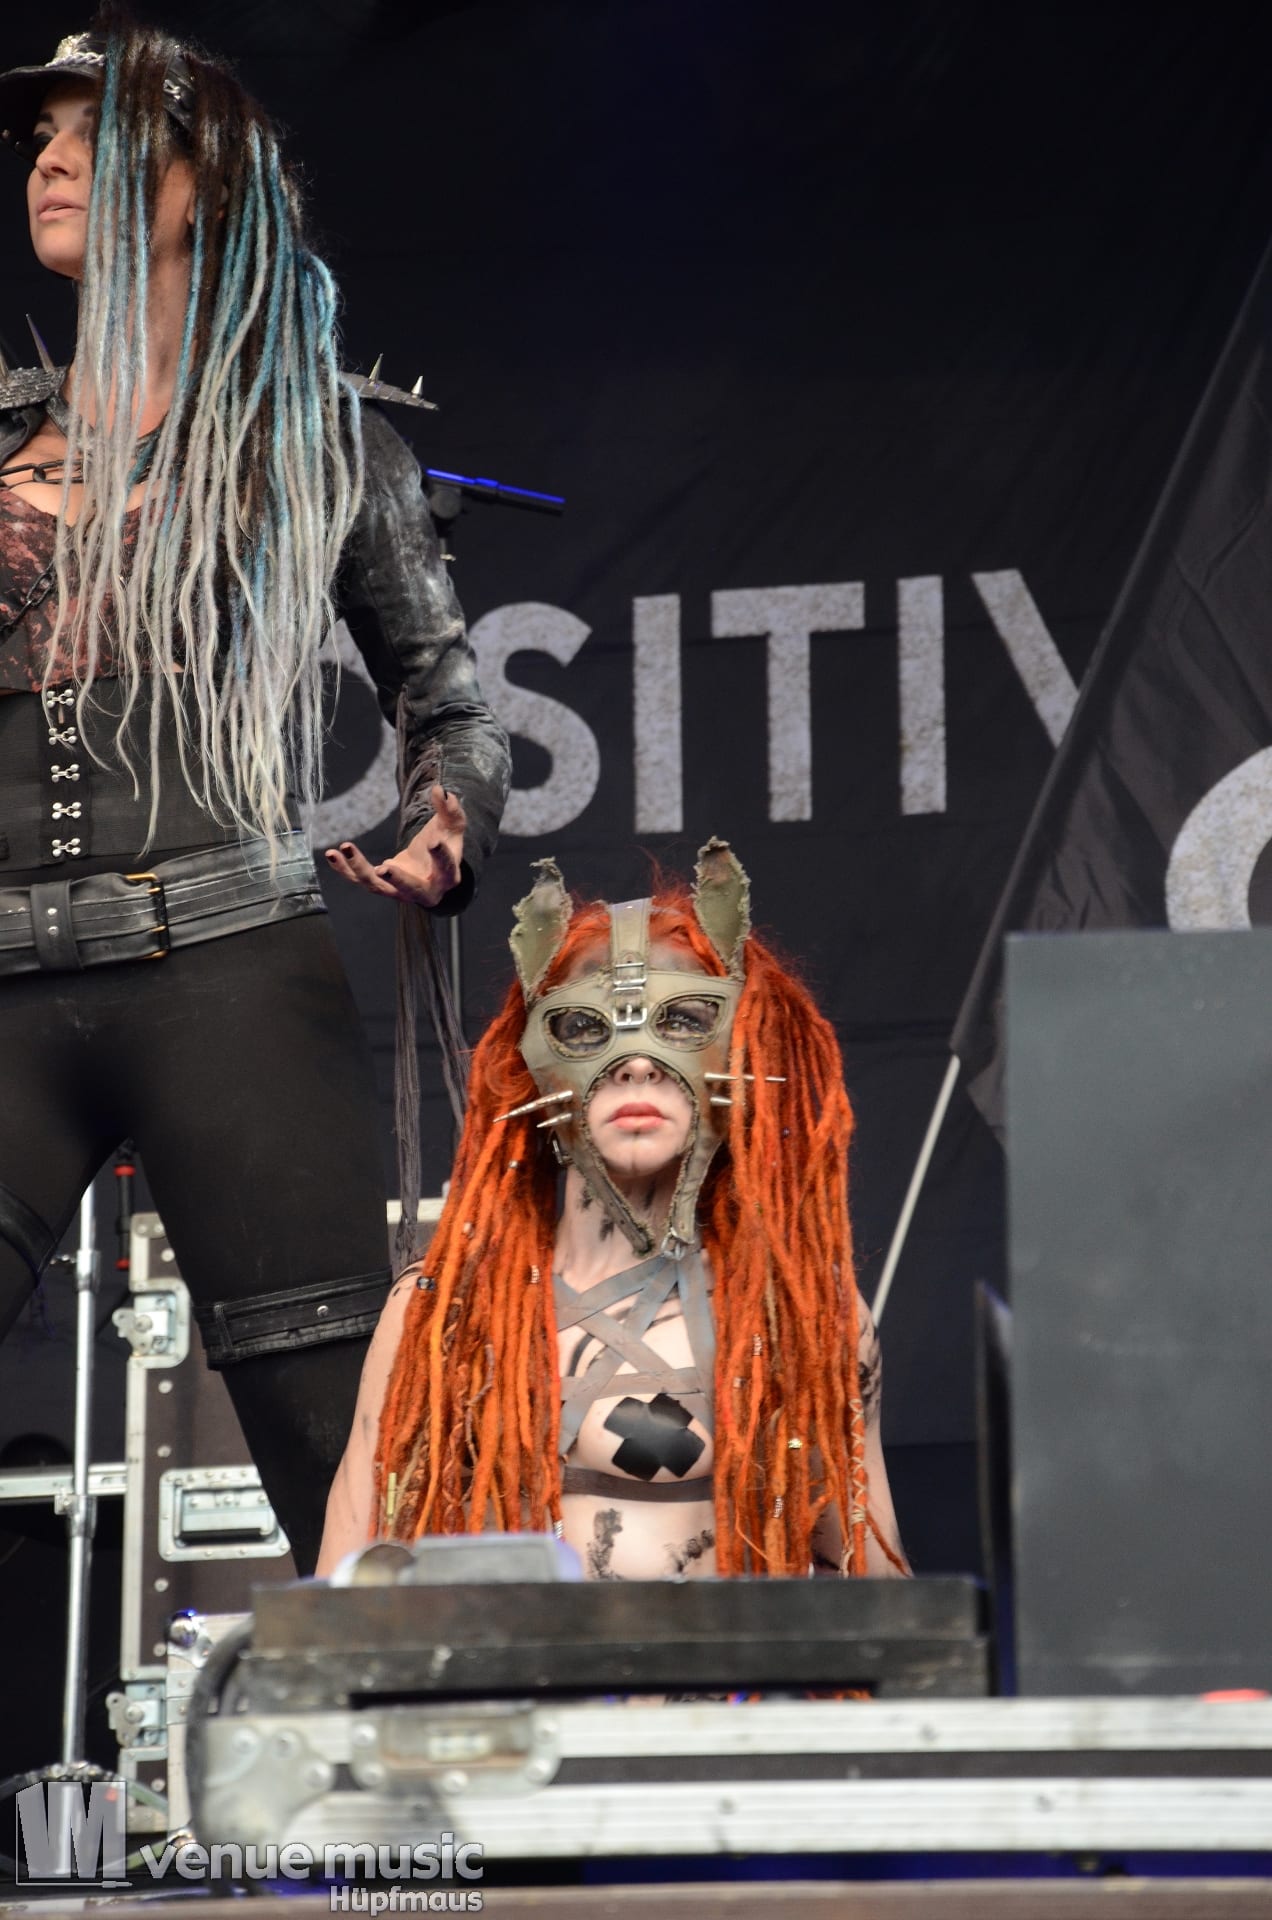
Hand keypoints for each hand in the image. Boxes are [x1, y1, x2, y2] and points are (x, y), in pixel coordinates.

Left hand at [324, 784, 466, 907]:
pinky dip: (344, 869)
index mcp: (447, 877)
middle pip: (410, 888)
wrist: (431, 872)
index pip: (446, 868)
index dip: (440, 856)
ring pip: (377, 886)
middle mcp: (423, 891)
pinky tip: (331, 855)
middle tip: (383, 869)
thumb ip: (450, 810)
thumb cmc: (445, 846)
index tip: (433, 842)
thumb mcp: (451, 828)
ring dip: (359, 869)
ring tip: (345, 847)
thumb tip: (441, 790)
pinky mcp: (380, 886)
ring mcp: (399, 892)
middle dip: (396, 879)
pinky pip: (359, 880)